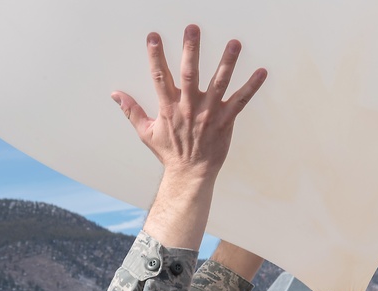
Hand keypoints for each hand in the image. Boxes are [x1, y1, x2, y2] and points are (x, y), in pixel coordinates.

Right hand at [111, 25, 266, 179]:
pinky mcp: (225, 120)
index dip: (156, 56)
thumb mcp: (146, 132)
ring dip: (227, 62)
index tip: (153, 37)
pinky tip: (262, 71)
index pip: (160, 77)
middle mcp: (189, 108)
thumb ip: (132, 110)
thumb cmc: (170, 153)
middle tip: (192, 29)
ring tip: (234, 43)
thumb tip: (116, 94)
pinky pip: (240, 101)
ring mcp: (209, 113)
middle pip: (189, 74)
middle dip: (191, 51)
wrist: (190, 174)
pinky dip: (252, 87)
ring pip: (219, 83)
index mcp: (169, 108)